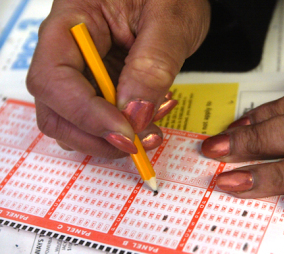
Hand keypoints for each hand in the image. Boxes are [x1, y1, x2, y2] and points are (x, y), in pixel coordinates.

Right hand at [27, 0, 209, 156]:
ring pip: (74, 123)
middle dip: (96, 136)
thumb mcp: (171, 21)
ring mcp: (82, 72)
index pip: (54, 78)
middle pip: (55, 110)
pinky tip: (149, 117)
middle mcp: (67, 50)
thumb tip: (133, 113)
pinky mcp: (99, 87)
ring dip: (110, 139)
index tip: (125, 133)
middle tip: (139, 143)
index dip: (85, 114)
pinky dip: (122, 131)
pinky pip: (99, 121)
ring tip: (151, 127)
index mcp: (73, 20)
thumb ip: (153, 65)